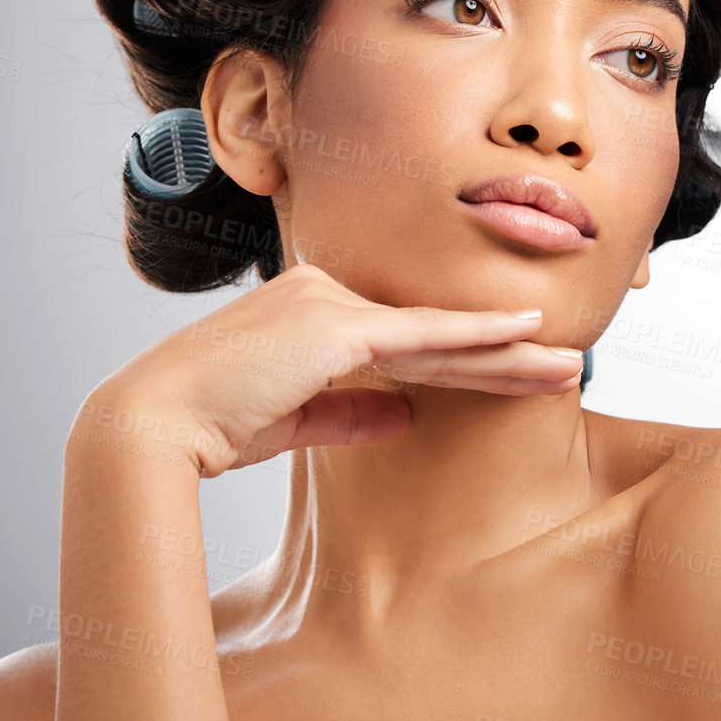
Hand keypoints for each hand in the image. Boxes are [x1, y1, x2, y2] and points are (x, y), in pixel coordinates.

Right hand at [83, 262, 582, 477]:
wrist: (153, 424)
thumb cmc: (210, 425)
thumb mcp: (291, 421)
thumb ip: (350, 412)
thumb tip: (408, 415)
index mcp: (314, 314)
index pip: (406, 343)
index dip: (465, 360)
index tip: (516, 373)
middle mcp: (327, 296)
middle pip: (433, 335)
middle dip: (503, 355)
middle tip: (563, 365)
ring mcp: (333, 304)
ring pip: (439, 337)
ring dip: (508, 354)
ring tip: (566, 364)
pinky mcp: (337, 327)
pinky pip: (422, 337)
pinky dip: (476, 339)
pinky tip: (524, 336)